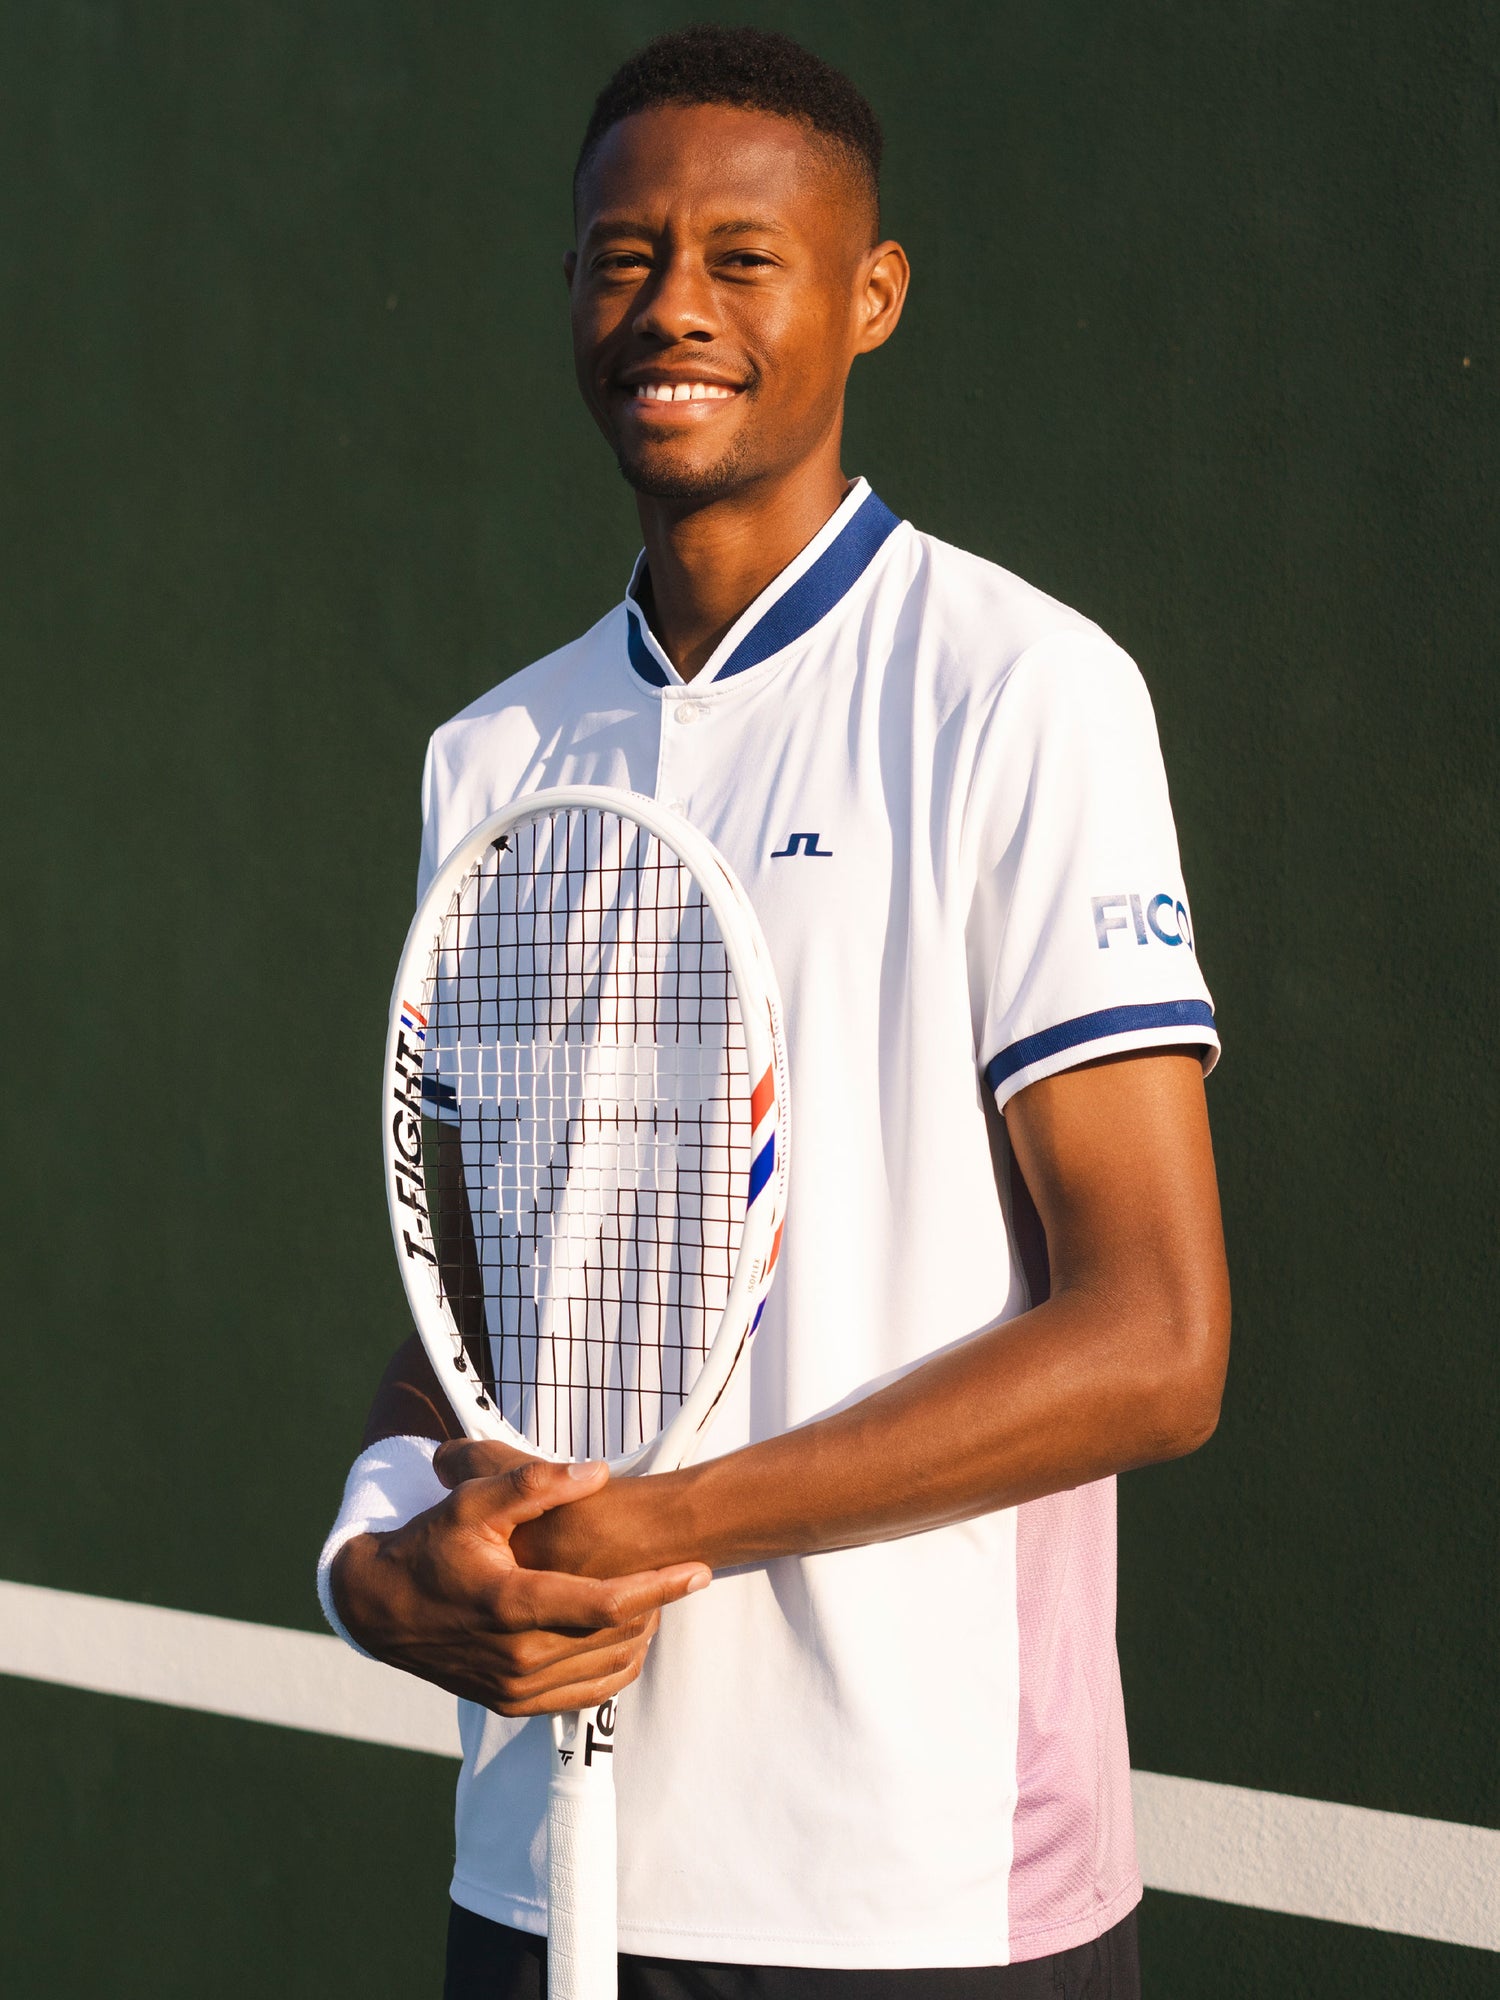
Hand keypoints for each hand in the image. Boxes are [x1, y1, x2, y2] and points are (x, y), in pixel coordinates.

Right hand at [331, 1454, 708, 1716]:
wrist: (379, 1608)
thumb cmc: (429, 1546)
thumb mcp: (472, 1502)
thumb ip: (533, 1483)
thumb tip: (597, 1472)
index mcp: (512, 1605)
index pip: (606, 1604)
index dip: (660, 1586)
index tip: (699, 1569)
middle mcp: (518, 1658)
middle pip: (617, 1636)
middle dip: (656, 1604)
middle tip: (677, 1573)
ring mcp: (515, 1689)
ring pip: (607, 1670)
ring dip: (640, 1634)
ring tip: (654, 1597)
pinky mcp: (511, 1704)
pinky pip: (585, 1695)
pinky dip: (615, 1666)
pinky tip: (625, 1633)